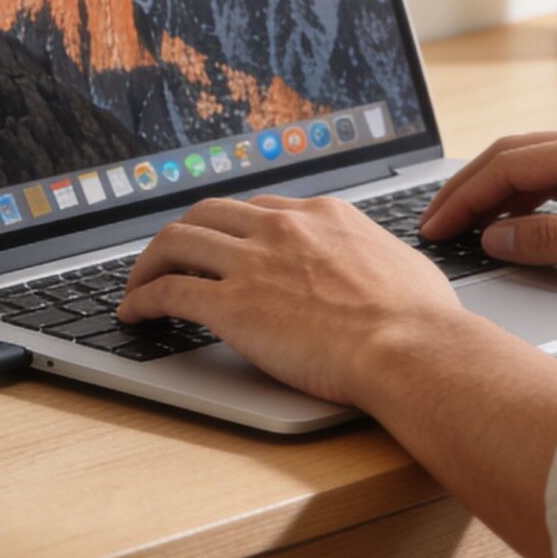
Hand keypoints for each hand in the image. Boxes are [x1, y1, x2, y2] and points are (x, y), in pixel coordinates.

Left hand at [116, 195, 475, 405]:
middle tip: (168, 258)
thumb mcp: (400, 264)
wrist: (412, 348)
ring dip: (149, 262)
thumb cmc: (421, 322)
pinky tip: (134, 312)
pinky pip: (169, 290)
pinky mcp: (231, 304)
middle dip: (181, 234)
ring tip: (137, 285)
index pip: (258, 209)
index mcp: (323, 216)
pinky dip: (142, 298)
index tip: (219, 243)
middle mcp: (282, 229)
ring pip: (176, 241)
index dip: (230, 226)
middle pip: (207, 213)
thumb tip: (377, 268)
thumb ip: (372, 257)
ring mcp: (253, 263)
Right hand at [416, 124, 556, 300]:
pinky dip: (529, 196)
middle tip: (436, 223)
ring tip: (468, 226)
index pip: (506, 165)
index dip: (462, 198)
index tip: (434, 226)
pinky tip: (522, 222)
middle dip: (468, 188)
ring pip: (537, 164)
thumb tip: (496, 238)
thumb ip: (551, 241)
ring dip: (497, 191)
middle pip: (514, 155)